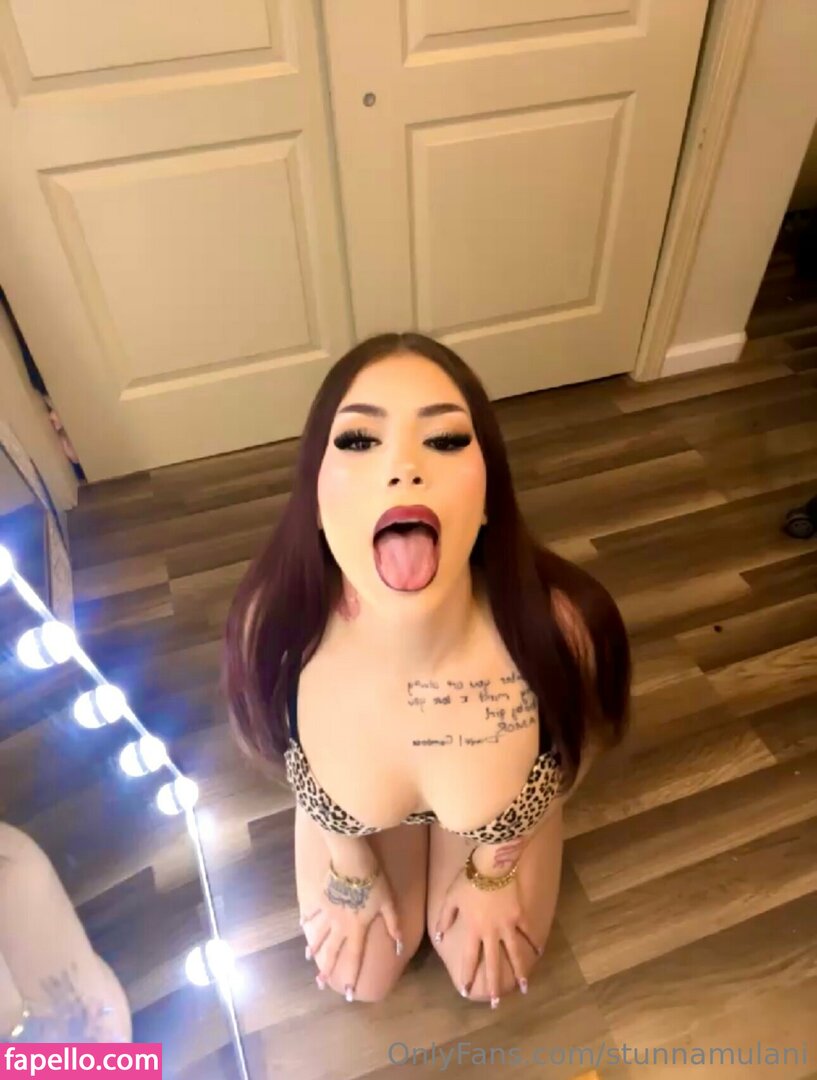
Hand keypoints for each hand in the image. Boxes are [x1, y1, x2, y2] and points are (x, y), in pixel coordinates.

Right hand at [301, 861, 400, 1000]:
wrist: (351, 861)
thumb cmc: (373, 881)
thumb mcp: (388, 902)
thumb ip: (393, 924)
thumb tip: (400, 946)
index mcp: (357, 928)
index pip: (355, 957)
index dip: (352, 975)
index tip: (348, 993)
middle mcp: (340, 925)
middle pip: (333, 950)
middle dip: (327, 969)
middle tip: (319, 984)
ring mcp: (329, 912)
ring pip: (320, 933)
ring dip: (314, 947)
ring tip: (308, 958)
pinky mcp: (322, 898)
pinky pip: (314, 911)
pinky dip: (308, 918)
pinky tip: (302, 923)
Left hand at [433, 867, 539, 1006]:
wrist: (493, 864)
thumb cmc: (469, 880)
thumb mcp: (451, 898)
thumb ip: (445, 918)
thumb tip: (440, 936)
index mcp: (474, 930)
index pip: (470, 958)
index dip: (468, 975)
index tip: (466, 991)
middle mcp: (492, 933)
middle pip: (494, 963)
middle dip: (494, 984)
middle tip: (495, 1003)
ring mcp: (508, 926)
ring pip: (515, 954)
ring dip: (520, 972)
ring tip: (524, 988)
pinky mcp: (520, 916)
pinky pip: (528, 933)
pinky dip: (534, 943)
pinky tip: (539, 953)